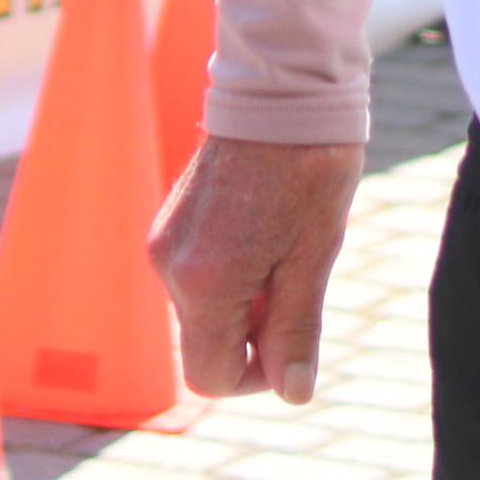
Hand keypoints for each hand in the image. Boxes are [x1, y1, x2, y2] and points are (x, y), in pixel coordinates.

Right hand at [151, 134, 366, 402]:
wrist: (283, 86)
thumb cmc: (309, 168)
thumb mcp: (315, 256)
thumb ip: (296, 330)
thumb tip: (292, 393)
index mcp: (204, 282)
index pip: (212, 376)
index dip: (258, 376)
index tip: (295, 338)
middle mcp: (169, 266)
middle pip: (206, 343)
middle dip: (255, 332)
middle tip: (299, 277)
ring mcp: (165, 241)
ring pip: (203, 310)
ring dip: (245, 301)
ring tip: (286, 245)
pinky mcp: (169, 222)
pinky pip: (197, 276)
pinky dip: (231, 274)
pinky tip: (266, 231)